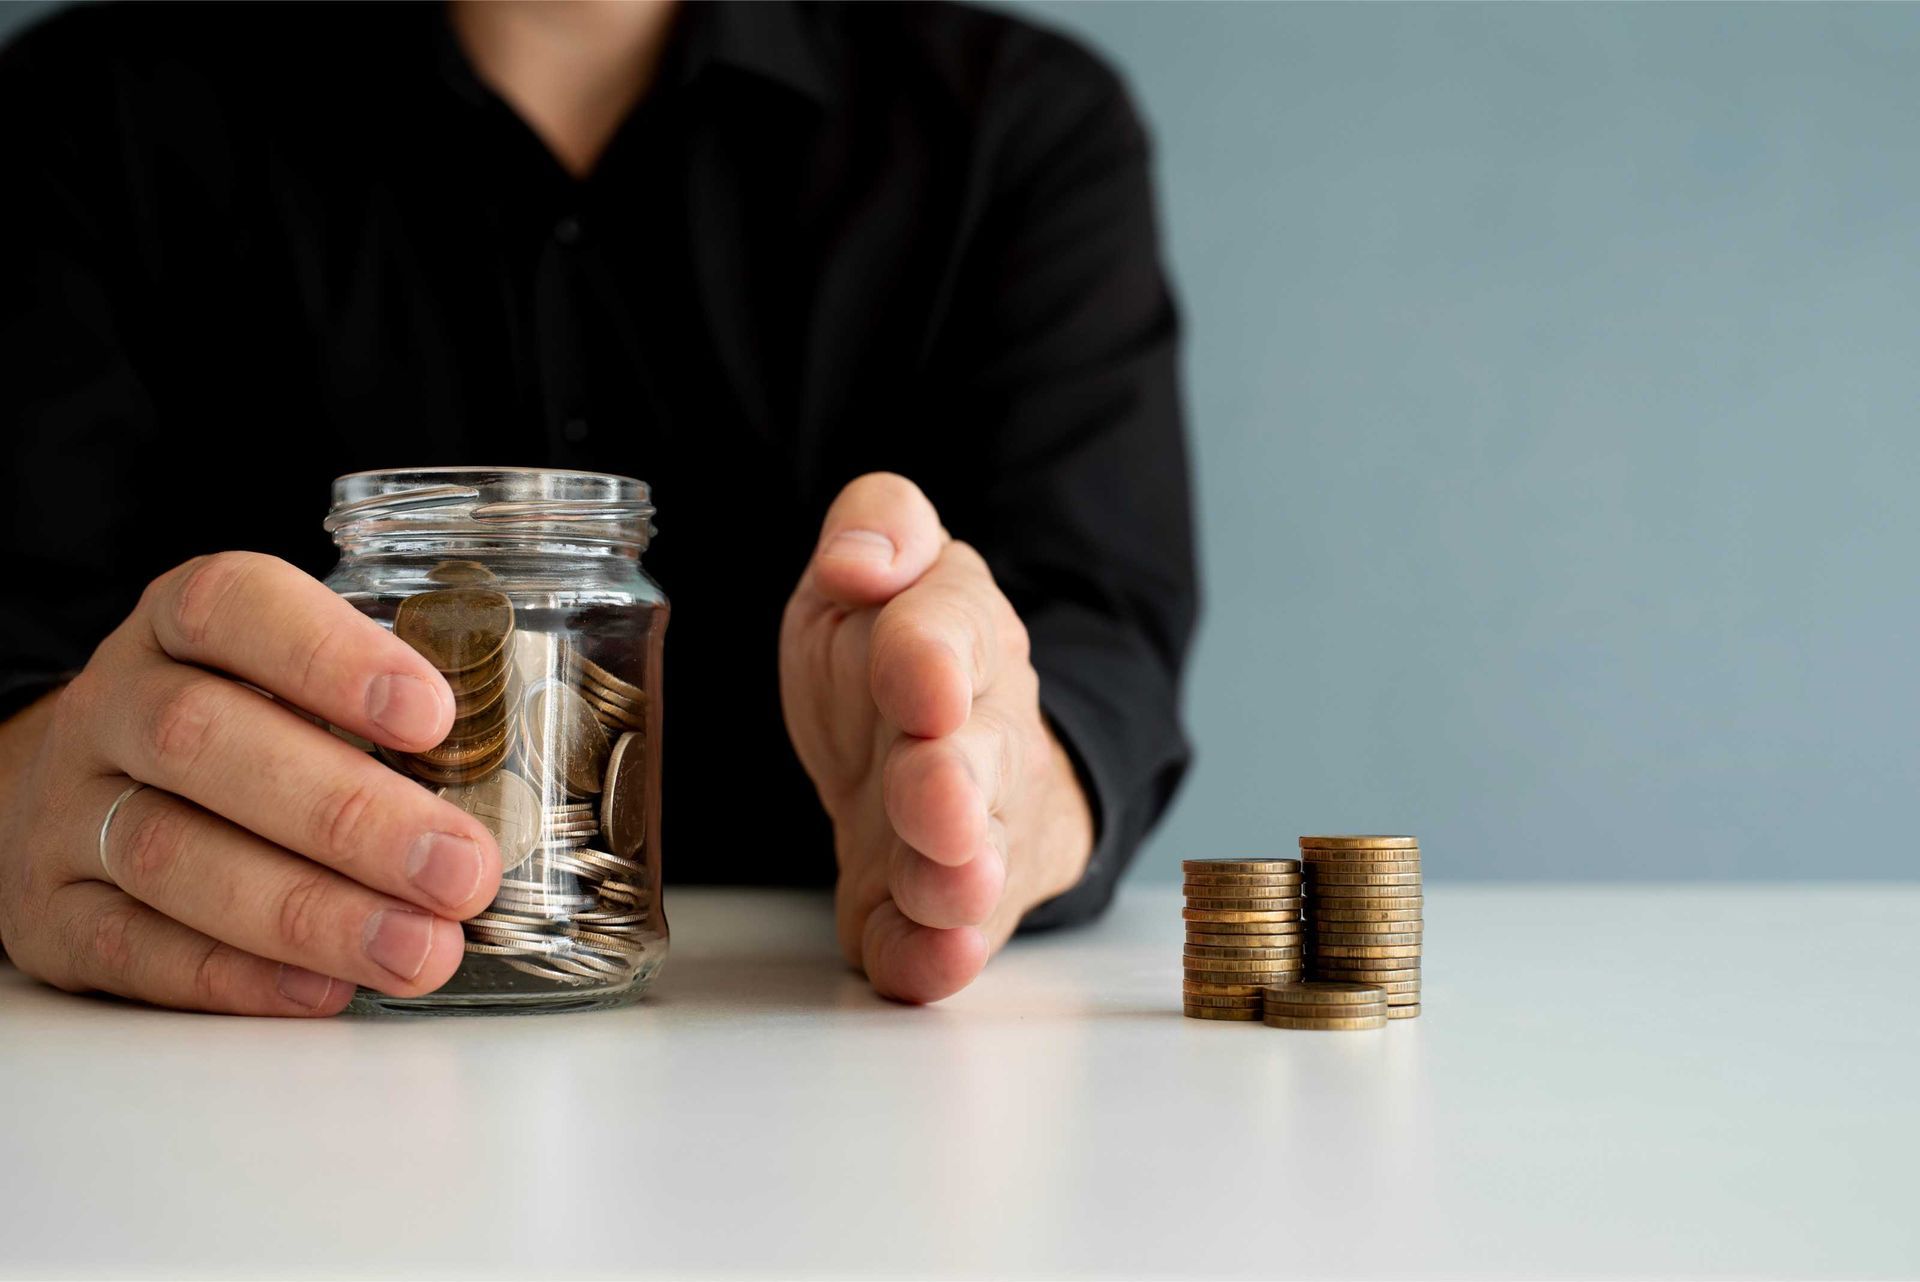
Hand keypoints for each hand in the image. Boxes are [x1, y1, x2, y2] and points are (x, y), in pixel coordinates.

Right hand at [0, 553, 503, 1014]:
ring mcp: (70, 812)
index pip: (235, 608)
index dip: (331, 658)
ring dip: (311, 913)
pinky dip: (238, 978)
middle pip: (207, 742)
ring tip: (423, 950)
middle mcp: (115, 707)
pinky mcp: (52, 915)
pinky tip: (328, 990)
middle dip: (350, 815)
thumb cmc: (242, 732)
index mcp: (182, 626)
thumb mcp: (294, 684)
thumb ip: (388, 709)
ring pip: (173, 855)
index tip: (434, 715)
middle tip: (462, 870)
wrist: (76, 795)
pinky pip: (134, 949)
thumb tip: (533, 773)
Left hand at [780, 475, 1094, 1002]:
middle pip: (978, 759)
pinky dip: (935, 956)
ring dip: (956, 878)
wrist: (942, 755)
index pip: (953, 631)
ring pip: (972, 858)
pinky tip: (932, 963)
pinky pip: (941, 940)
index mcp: (958, 636)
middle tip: (936, 800)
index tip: (920, 683)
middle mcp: (979, 736)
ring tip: (947, 888)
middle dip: (955, 782)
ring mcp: (968, 831)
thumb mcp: (881, 572)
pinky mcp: (937, 909)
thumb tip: (859, 556)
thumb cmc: (893, 657)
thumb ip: (881, 527)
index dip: (932, 657)